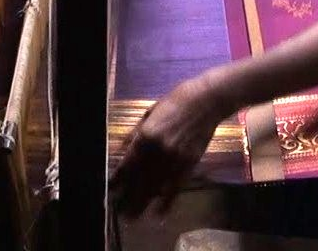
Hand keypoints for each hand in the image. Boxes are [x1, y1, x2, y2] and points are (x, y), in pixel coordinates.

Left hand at [110, 76, 228, 216]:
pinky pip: (176, 186)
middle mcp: (158, 149)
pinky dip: (167, 201)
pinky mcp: (190, 163)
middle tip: (119, 212)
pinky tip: (159, 213)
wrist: (206, 101)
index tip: (112, 190)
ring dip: (143, 203)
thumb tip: (120, 149)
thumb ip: (135, 133)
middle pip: (139, 179)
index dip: (119, 178)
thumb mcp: (150, 113)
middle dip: (128, 197)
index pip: (128, 163)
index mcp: (146, 135)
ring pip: (156, 186)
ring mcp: (175, 158)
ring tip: (133, 217)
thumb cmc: (176, 102)